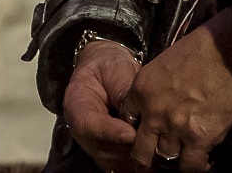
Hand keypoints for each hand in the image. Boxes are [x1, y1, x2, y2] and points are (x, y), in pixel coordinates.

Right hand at [63, 39, 142, 170]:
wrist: (107, 71)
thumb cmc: (111, 67)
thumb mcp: (116, 71)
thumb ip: (124, 93)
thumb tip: (137, 115)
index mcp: (76, 104)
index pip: (87, 125)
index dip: (109, 132)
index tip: (130, 134)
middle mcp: (81, 130)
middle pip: (100, 150)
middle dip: (126, 149)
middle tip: (151, 142)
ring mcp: (93, 144)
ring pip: (112, 161)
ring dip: (133, 158)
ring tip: (155, 149)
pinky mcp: (107, 153)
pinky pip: (120, 165)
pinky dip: (136, 164)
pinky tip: (154, 156)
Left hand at [119, 10, 231, 171]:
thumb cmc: (203, 48)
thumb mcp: (165, 62)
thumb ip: (156, 88)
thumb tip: (159, 104)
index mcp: (142, 89)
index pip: (128, 121)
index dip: (138, 130)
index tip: (148, 134)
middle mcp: (153, 112)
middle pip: (140, 152)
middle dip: (147, 159)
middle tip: (157, 160)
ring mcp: (175, 127)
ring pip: (165, 161)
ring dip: (175, 160)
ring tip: (185, 156)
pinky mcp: (199, 138)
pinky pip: (191, 167)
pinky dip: (196, 167)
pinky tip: (203, 159)